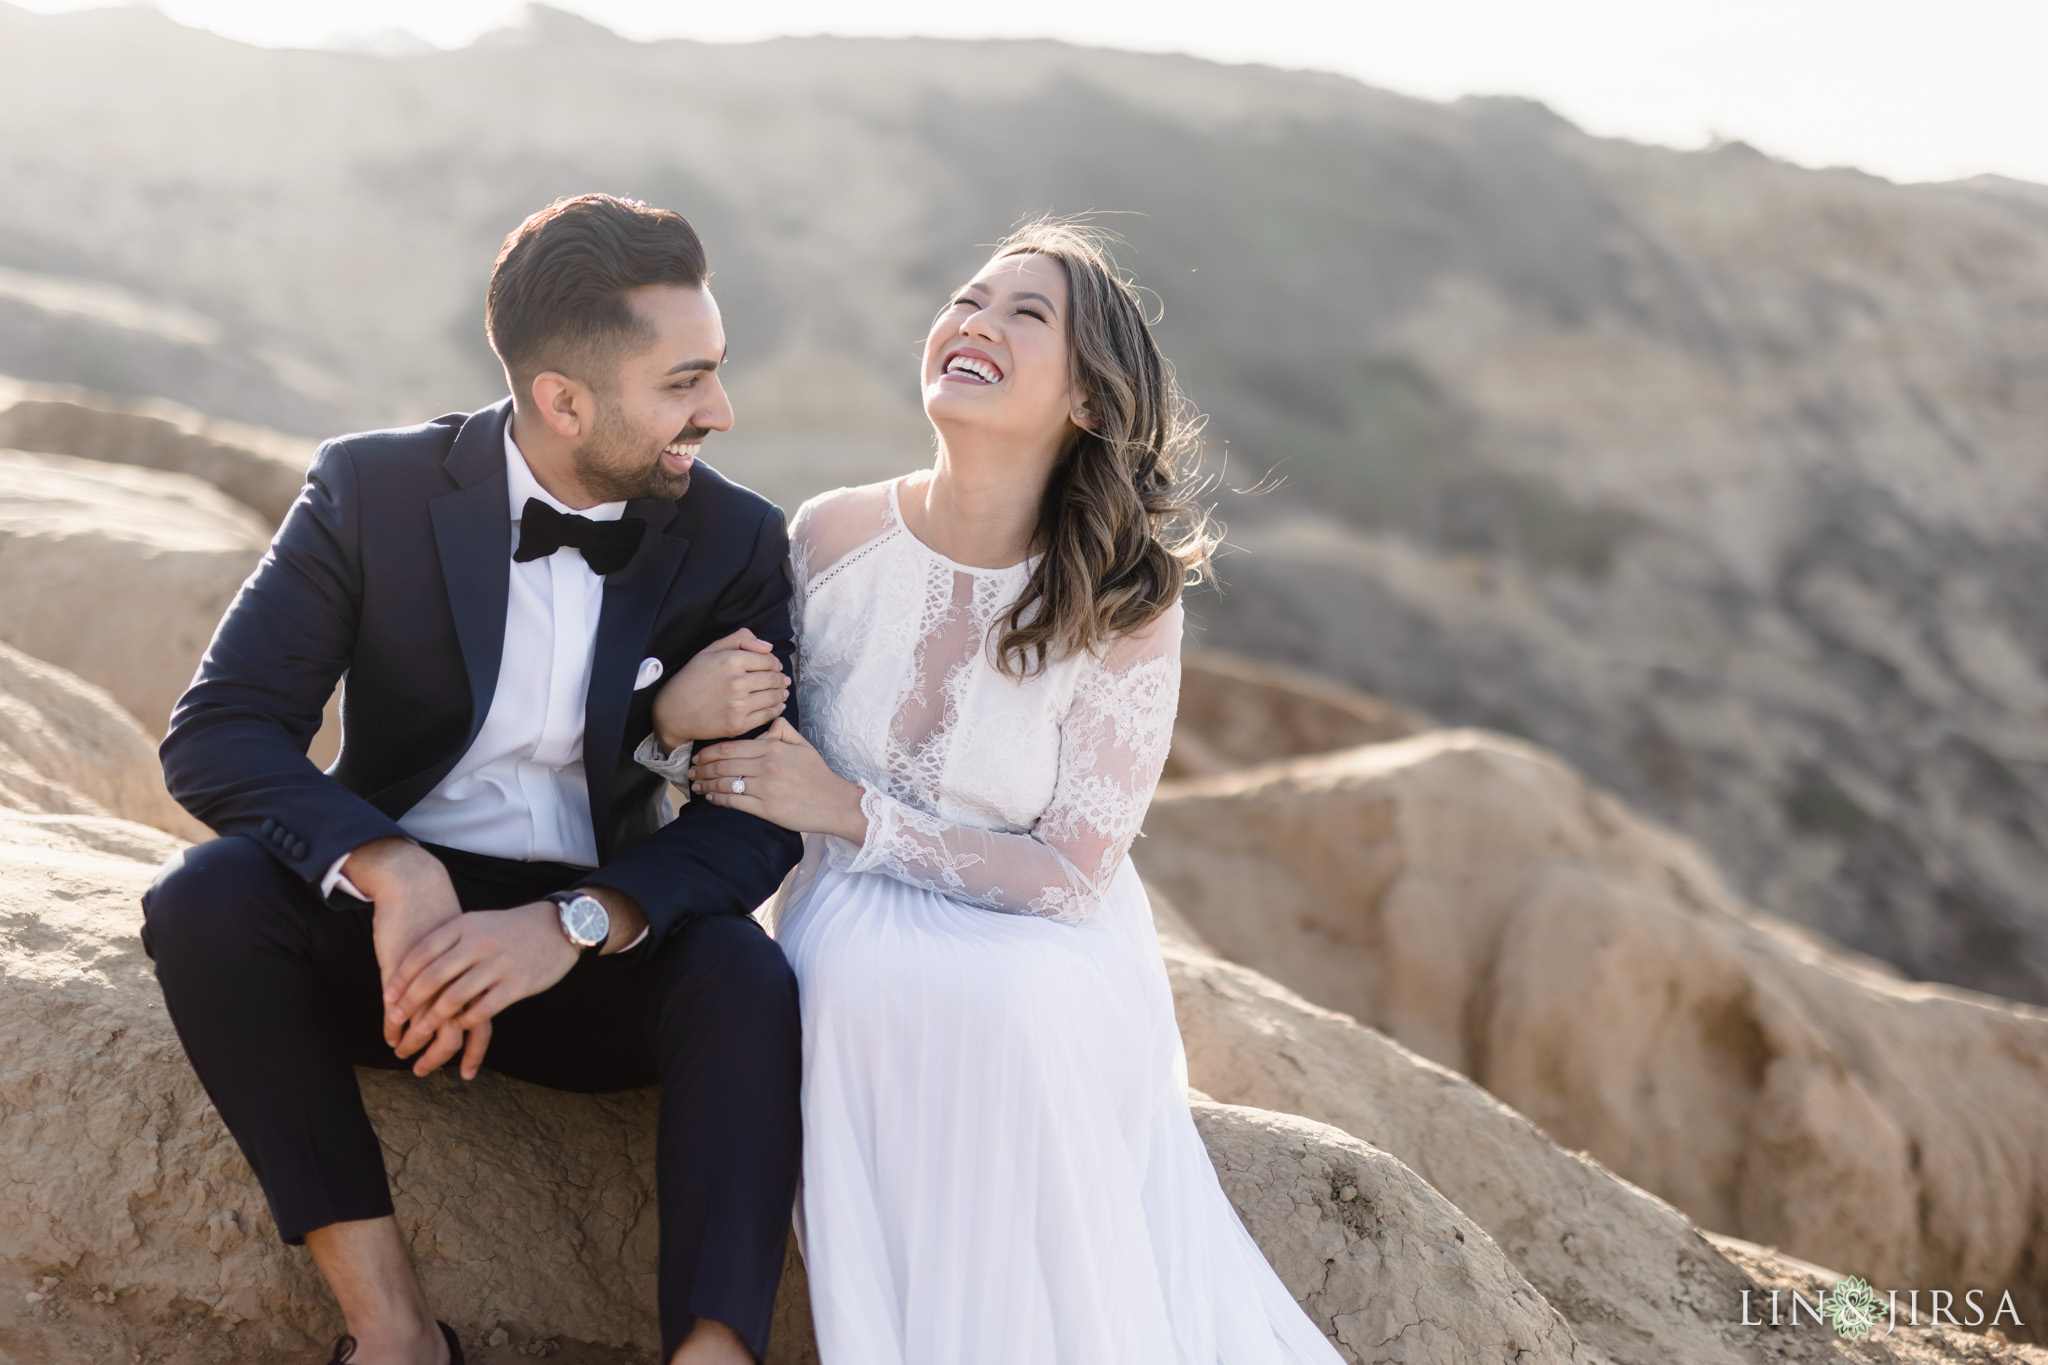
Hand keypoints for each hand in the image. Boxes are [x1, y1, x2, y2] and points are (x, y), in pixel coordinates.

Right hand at [342, 838, 471, 1061]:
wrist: (417, 889)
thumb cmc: (441, 924)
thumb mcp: (462, 956)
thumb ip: (466, 985)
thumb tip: (468, 1013)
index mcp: (476, 978)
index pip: (481, 1024)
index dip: (474, 1052)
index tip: (465, 1073)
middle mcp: (457, 982)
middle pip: (453, 1032)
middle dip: (437, 1057)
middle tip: (423, 1071)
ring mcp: (429, 979)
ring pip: (424, 1026)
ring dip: (413, 1046)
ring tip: (403, 1056)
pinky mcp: (402, 974)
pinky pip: (397, 1012)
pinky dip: (392, 1029)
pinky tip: (389, 1037)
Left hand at [382, 903, 578, 1078]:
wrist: (558, 926)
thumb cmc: (509, 928)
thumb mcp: (476, 923)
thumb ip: (448, 941)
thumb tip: (412, 967)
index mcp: (464, 926)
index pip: (422, 953)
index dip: (402, 977)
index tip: (388, 996)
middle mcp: (479, 943)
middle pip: (433, 977)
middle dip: (409, 1003)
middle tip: (395, 1020)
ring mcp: (498, 964)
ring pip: (454, 998)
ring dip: (432, 1021)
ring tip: (419, 1035)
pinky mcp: (517, 984)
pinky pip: (482, 1010)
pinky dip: (464, 1024)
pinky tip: (456, 1032)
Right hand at [653, 628, 788, 748]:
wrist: (673, 712)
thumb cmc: (692, 678)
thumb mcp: (710, 650)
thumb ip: (740, 639)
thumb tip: (768, 646)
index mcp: (731, 660)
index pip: (769, 660)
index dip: (775, 663)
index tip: (775, 667)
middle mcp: (736, 682)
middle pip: (774, 678)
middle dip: (780, 679)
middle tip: (782, 680)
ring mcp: (738, 705)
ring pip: (774, 697)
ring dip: (781, 694)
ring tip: (782, 692)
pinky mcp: (738, 725)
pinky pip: (768, 715)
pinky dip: (776, 709)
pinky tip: (777, 706)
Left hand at [690, 717, 867, 841]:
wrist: (833, 803)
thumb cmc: (817, 775)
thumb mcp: (803, 745)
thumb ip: (783, 730)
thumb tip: (767, 723)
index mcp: (773, 747)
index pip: (731, 747)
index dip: (710, 752)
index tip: (698, 756)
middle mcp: (766, 765)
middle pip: (723, 764)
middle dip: (702, 768)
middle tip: (690, 771)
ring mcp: (765, 787)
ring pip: (725, 783)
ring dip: (706, 784)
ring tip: (696, 785)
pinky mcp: (766, 808)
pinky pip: (734, 802)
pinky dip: (718, 799)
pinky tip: (711, 798)